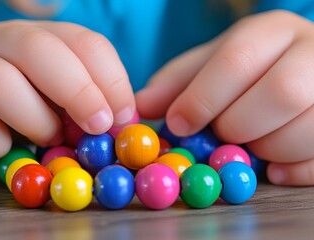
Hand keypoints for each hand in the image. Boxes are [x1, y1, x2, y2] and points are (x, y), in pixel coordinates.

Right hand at [0, 20, 134, 166]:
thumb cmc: (26, 109)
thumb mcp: (62, 99)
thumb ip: (89, 104)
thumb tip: (124, 121)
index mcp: (41, 38)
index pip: (85, 43)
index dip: (111, 80)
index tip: (123, 117)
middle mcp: (0, 42)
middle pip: (40, 48)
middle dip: (79, 91)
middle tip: (98, 125)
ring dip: (36, 120)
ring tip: (47, 138)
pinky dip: (0, 145)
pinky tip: (6, 147)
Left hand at [136, 10, 313, 185]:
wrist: (301, 65)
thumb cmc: (248, 69)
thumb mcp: (210, 65)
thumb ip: (177, 83)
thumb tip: (140, 107)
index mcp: (272, 32)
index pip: (237, 60)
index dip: (203, 98)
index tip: (178, 124)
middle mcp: (313, 52)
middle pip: (281, 93)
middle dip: (239, 125)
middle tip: (222, 135)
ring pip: (308, 127)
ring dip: (266, 149)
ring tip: (250, 146)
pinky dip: (294, 170)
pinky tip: (275, 169)